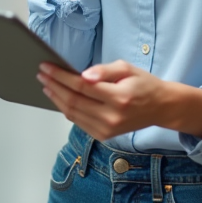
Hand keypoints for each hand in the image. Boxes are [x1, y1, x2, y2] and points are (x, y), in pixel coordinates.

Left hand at [37, 61, 201, 141]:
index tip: (47, 67)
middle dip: (54, 86)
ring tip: (47, 85)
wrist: (160, 108)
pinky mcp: (104, 135)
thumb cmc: (143, 85)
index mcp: (119, 97)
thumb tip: (84, 75)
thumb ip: (104, 70)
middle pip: (73, 101)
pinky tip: (60, 98)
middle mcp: (112, 116)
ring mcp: (108, 129)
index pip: (82, 86)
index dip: (61, 76)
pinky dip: (66, 109)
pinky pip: (79, 122)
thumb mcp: (127, 69)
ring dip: (56, 98)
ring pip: (73, 114)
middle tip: (42, 74)